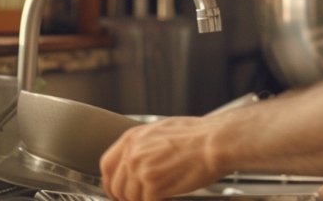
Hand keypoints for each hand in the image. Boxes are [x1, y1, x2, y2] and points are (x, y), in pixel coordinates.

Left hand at [100, 116, 223, 200]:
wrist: (215, 143)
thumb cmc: (199, 135)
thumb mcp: (163, 130)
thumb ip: (145, 144)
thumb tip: (140, 158)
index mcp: (133, 138)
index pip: (106, 165)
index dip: (110, 182)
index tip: (116, 190)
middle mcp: (133, 153)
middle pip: (115, 185)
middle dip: (124, 197)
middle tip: (136, 200)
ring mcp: (141, 170)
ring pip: (130, 198)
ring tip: (157, 197)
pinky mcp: (153, 186)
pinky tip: (166, 199)